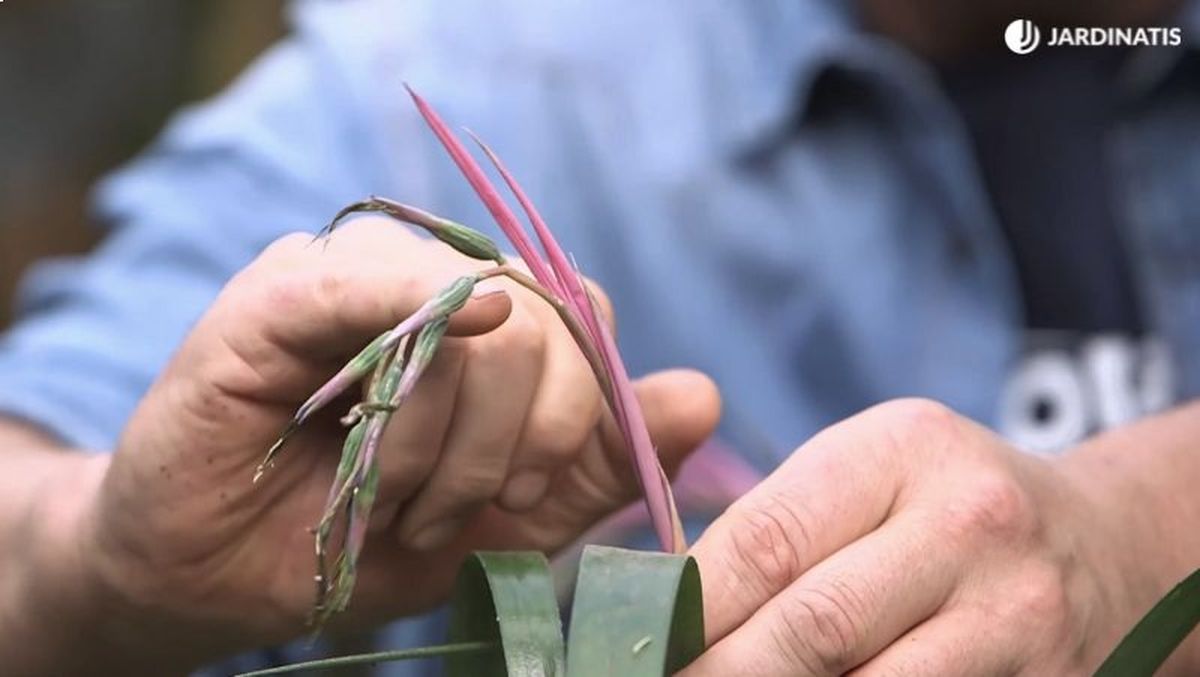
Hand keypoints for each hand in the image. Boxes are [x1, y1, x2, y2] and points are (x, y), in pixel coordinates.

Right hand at [52, 217, 717, 669]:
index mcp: (486, 328)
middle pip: (538, 314)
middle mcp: (426, 286)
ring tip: (388, 500)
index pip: (580, 316)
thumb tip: (702, 395)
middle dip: (513, 439)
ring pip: (468, 310)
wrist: (216, 584)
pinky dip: (408, 314)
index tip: (525, 493)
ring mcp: (351, 278)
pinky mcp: (277, 294)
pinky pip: (365, 279)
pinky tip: (416, 361)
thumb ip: (599, 462)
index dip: (579, 407)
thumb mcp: (503, 521)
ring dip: (443, 436)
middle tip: (445, 512)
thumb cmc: (360, 543)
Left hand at [684, 398, 1196, 675]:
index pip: (768, 537)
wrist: (1098, 544)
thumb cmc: (944, 505)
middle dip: (723, 671)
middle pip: (812, 626)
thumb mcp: (869, 476)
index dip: (688, 606)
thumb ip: (779, 528)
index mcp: (902, 449)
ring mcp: (1015, 615)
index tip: (637, 640)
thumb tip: (667, 605)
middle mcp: (968, 525)